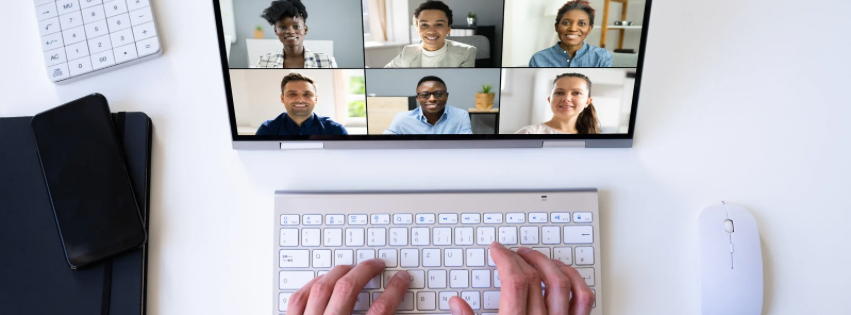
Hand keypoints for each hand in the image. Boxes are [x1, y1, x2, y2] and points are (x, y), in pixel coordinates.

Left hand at [286, 259, 410, 314]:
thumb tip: (394, 306)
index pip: (381, 310)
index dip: (395, 291)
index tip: (401, 279)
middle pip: (347, 290)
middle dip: (365, 272)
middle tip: (377, 265)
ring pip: (320, 289)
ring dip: (338, 274)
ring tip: (352, 268)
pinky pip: (298, 300)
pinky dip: (311, 286)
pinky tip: (321, 282)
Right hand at [449, 242, 595, 314]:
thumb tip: (457, 304)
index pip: (514, 280)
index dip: (504, 258)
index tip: (496, 251)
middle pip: (534, 277)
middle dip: (519, 258)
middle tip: (508, 253)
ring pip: (561, 283)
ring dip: (547, 263)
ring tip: (533, 256)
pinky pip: (584, 299)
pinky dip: (575, 280)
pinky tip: (563, 273)